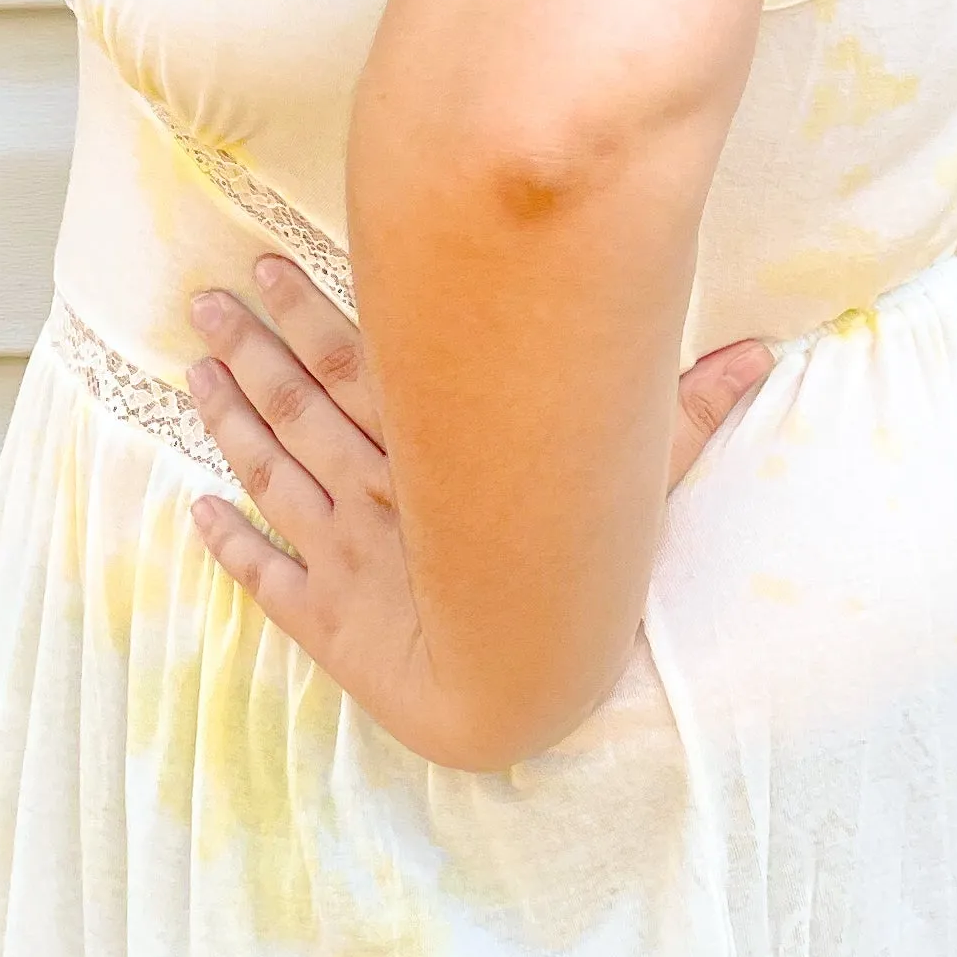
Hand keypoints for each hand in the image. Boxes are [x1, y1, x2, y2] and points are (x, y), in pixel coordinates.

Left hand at [183, 255, 771, 762]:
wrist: (524, 691)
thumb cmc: (584, 574)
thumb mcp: (636, 477)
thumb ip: (687, 409)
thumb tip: (766, 351)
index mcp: (433, 444)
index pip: (357, 359)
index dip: (307, 311)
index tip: (265, 265)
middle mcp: (374, 488)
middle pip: (298, 402)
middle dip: (250, 347)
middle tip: (203, 298)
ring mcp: (340, 554)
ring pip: (269, 469)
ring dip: (226, 419)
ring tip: (190, 367)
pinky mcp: (323, 621)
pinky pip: (264, 577)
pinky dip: (228, 545)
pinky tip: (193, 512)